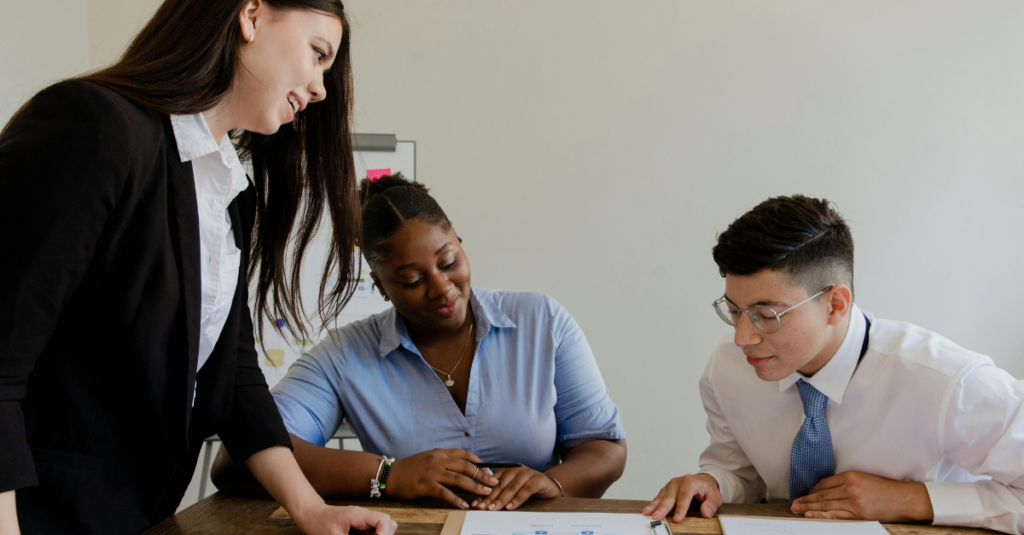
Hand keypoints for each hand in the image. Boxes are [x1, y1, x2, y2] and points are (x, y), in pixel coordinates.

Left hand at [293, 504, 396, 534]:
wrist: (310, 515)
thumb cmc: (318, 523)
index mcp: (359, 515)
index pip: (384, 521)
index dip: (384, 533)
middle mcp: (365, 517)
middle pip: (388, 525)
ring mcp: (364, 522)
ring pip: (382, 530)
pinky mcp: (361, 527)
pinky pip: (373, 533)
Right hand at [386, 448, 499, 508]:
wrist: (390, 474)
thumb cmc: (410, 468)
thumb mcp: (429, 458)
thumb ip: (445, 461)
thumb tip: (463, 470)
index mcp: (441, 452)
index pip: (466, 454)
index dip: (480, 463)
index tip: (489, 471)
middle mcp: (438, 459)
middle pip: (466, 466)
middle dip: (482, 475)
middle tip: (494, 483)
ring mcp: (432, 472)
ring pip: (459, 479)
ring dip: (474, 487)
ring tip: (485, 494)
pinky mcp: (425, 485)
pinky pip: (445, 493)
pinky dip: (456, 499)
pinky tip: (465, 505)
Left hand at [472, 465, 560, 510]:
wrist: (549, 486)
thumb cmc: (527, 488)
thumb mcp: (512, 489)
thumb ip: (499, 492)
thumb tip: (481, 502)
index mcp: (507, 470)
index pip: (492, 481)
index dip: (483, 492)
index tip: (476, 503)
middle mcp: (516, 469)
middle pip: (501, 484)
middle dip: (490, 497)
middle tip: (482, 508)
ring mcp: (528, 473)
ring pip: (512, 487)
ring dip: (501, 499)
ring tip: (493, 509)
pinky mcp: (538, 479)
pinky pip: (526, 490)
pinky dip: (517, 499)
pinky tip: (510, 507)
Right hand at [643, 474, 721, 521]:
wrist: (703, 481)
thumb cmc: (708, 489)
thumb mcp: (715, 496)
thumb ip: (711, 504)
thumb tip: (705, 513)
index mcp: (690, 481)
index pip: (684, 496)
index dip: (680, 508)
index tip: (677, 519)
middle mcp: (678, 481)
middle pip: (670, 496)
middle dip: (663, 508)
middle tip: (657, 517)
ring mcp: (671, 485)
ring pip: (662, 496)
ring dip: (655, 505)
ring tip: (647, 513)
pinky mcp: (667, 489)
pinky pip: (659, 496)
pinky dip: (654, 503)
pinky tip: (648, 509)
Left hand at [791, 471, 933, 522]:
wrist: (906, 499)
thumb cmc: (887, 490)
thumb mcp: (865, 480)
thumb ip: (848, 484)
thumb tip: (829, 492)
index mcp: (851, 476)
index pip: (825, 483)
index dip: (813, 490)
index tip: (805, 495)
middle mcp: (850, 487)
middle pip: (822, 494)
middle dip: (806, 499)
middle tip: (794, 503)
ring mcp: (854, 501)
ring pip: (826, 504)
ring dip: (809, 507)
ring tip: (797, 510)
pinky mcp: (859, 514)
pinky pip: (836, 515)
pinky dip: (821, 515)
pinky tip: (810, 515)